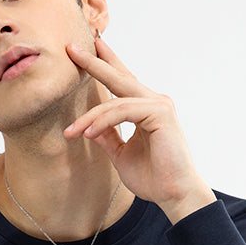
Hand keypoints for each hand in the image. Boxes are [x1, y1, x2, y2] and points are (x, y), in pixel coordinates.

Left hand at [64, 37, 215, 223]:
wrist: (174, 195)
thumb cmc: (152, 178)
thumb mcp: (121, 155)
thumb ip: (107, 138)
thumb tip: (88, 127)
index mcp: (146, 109)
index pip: (123, 82)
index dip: (106, 64)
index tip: (87, 50)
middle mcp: (154, 102)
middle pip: (120, 77)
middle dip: (95, 62)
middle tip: (72, 49)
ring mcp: (159, 105)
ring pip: (116, 101)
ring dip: (90, 116)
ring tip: (72, 131)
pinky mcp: (160, 113)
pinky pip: (123, 111)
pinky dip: (103, 121)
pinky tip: (88, 133)